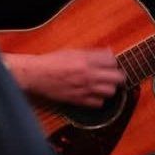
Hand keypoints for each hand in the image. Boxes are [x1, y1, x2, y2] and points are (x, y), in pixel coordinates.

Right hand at [5, 48, 125, 107]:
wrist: (37, 75)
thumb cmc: (52, 61)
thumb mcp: (73, 51)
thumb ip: (92, 53)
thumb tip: (109, 53)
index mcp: (86, 59)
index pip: (112, 60)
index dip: (113, 61)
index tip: (110, 63)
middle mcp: (88, 74)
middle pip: (117, 77)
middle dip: (118, 76)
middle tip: (114, 75)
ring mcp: (85, 88)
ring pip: (110, 91)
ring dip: (110, 88)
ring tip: (105, 85)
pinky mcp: (79, 100)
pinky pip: (98, 103)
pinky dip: (99, 99)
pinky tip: (94, 94)